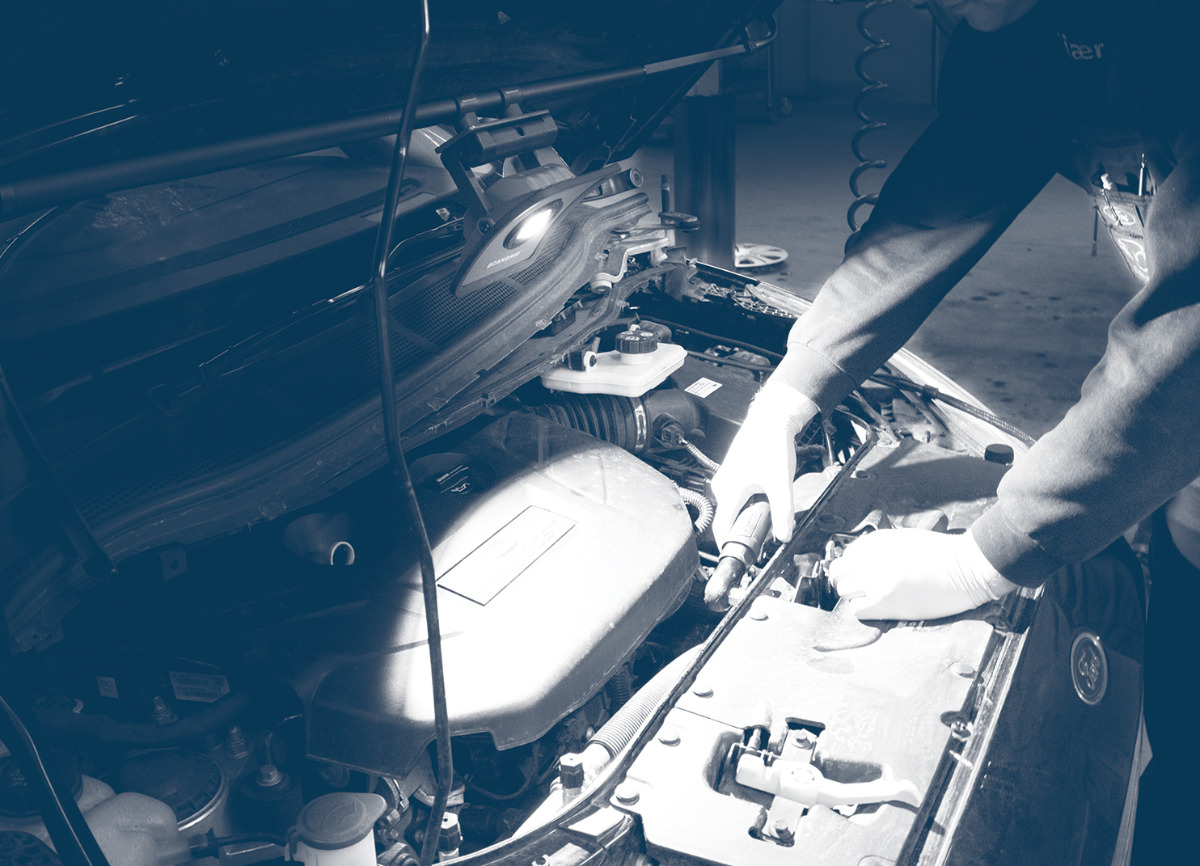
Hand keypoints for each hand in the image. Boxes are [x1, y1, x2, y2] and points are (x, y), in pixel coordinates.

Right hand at [711, 382, 818, 544]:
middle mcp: (722, 486)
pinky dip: (749, 500)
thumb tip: (783, 536)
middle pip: (728, 518)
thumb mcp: (781, 483)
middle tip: (764, 529)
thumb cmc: (771, 444)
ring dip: (748, 512)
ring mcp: (726, 478)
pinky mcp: (733, 472)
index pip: (720, 528)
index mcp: (728, 491)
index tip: (739, 556)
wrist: (771, 418)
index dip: (729, 545)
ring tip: (766, 506)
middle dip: (745, 526)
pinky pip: (737, 495)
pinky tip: (764, 492)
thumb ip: (783, 513)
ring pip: (734, 506)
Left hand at [828, 528, 1018, 620]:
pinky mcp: (884, 601)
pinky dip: (862, 610)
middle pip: (838, 573)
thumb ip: (881, 548)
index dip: (852, 567)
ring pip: (843, 591)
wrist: (967, 568)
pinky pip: (856, 609)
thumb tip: (862, 562)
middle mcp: (870, 558)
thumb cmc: (943, 554)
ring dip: (854, 596)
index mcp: (876, 541)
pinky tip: (878, 608)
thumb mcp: (905, 540)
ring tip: (872, 599)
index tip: (860, 574)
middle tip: (859, 588)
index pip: (846, 555)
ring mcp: (875, 579)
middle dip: (846, 581)